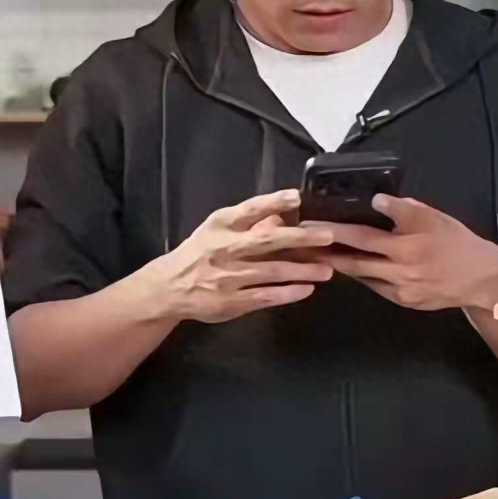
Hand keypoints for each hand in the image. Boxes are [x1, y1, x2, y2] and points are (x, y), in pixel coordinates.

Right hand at [149, 189, 333, 323]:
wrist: (169, 287)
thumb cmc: (200, 252)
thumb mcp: (218, 230)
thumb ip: (249, 223)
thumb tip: (281, 216)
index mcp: (221, 225)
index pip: (249, 209)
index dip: (273, 202)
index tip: (296, 197)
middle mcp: (225, 248)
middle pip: (267, 240)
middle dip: (300, 238)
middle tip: (327, 236)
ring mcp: (229, 277)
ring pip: (272, 271)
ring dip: (302, 270)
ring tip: (327, 269)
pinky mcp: (232, 301)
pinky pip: (266, 296)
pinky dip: (288, 293)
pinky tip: (307, 289)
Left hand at [315, 194, 497, 310]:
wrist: (482, 279)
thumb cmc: (457, 242)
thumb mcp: (433, 217)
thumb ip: (402, 209)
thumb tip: (376, 201)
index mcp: (405, 247)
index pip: (360, 237)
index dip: (333, 232)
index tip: (310, 226)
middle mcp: (399, 272)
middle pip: (354, 262)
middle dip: (326, 253)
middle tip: (302, 245)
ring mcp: (400, 291)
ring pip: (362, 277)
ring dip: (340, 266)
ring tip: (317, 255)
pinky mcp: (404, 302)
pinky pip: (376, 287)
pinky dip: (362, 276)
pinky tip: (350, 267)